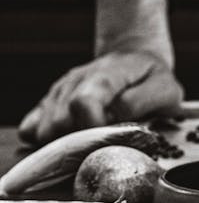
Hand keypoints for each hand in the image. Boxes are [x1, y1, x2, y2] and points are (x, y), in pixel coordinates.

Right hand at [18, 51, 183, 143]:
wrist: (135, 58)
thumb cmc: (152, 78)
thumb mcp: (164, 89)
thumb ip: (139, 103)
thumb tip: (114, 119)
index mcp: (104, 76)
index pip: (83, 103)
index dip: (93, 127)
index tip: (109, 138)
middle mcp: (75, 82)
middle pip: (58, 121)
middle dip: (80, 140)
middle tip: (101, 143)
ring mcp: (59, 92)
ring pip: (42, 128)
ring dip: (64, 142)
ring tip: (89, 141)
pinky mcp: (49, 103)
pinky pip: (30, 128)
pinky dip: (45, 139)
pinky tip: (69, 139)